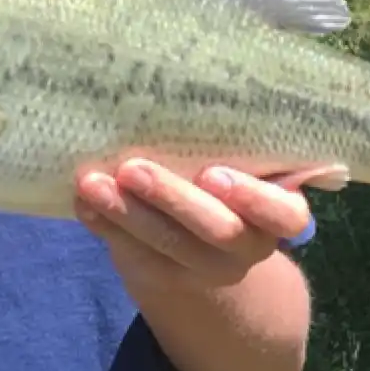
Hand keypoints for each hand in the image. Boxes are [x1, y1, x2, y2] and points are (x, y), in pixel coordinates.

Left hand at [74, 159, 312, 294]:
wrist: (203, 249)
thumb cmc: (220, 183)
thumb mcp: (235, 166)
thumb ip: (220, 146)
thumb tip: (168, 93)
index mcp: (276, 214)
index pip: (285, 215)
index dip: (254, 199)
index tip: (213, 173)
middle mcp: (248, 245)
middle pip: (217, 229)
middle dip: (172, 198)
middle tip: (132, 168)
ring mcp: (207, 267)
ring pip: (169, 245)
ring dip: (126, 213)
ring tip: (92, 184)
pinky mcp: (166, 277)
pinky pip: (135, 255)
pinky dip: (106, 227)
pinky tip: (83, 205)